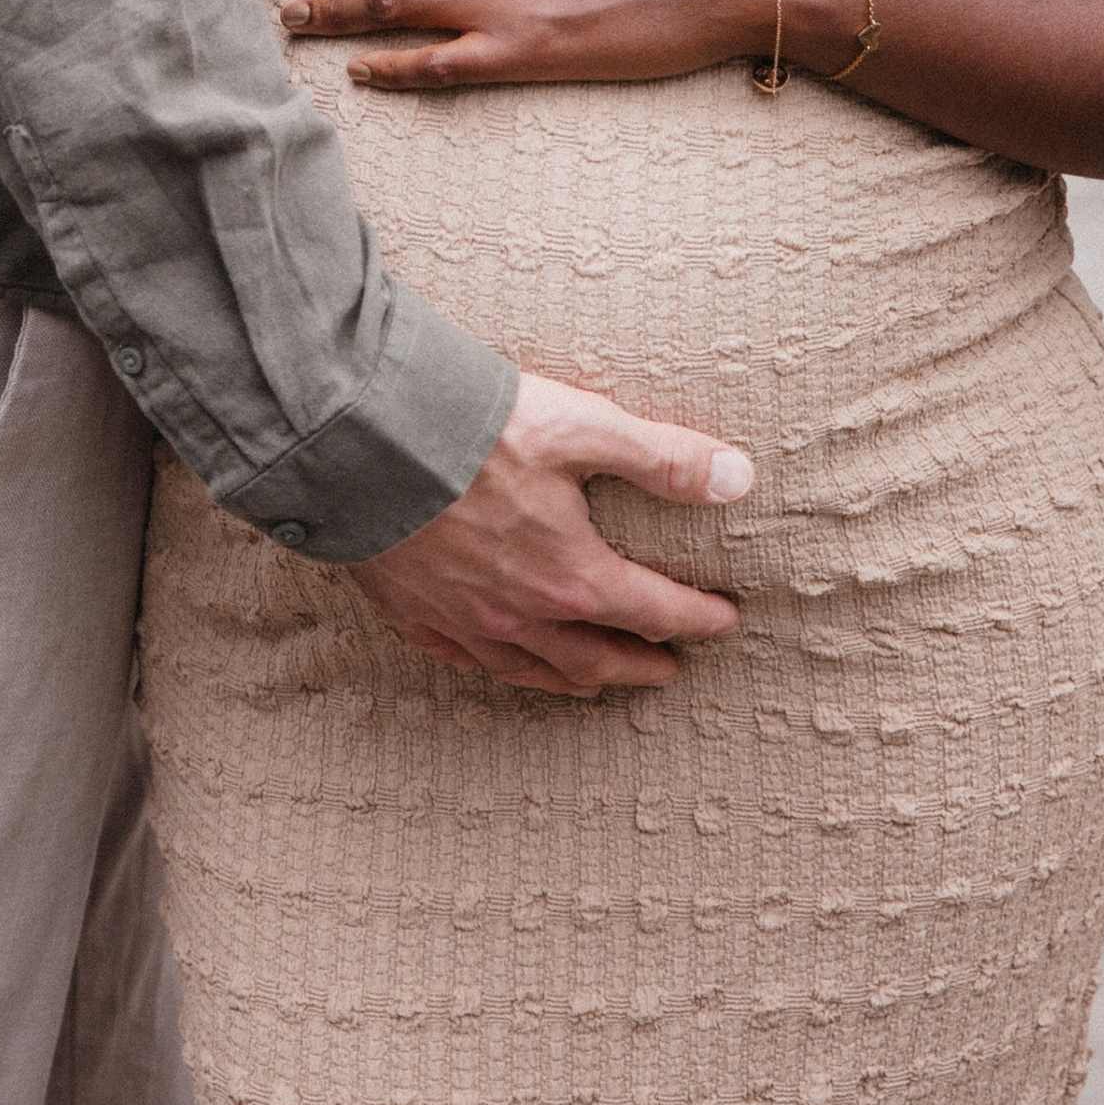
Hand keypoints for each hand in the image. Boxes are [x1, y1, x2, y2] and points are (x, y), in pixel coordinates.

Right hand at [348, 368, 753, 694]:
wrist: (363, 442)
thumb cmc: (476, 428)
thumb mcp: (583, 426)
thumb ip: (662, 456)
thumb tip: (740, 478)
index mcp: (571, 576)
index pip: (653, 610)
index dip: (696, 618)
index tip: (725, 621)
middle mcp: (522, 616)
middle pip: (598, 658)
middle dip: (641, 664)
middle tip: (669, 669)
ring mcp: (465, 624)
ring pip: (535, 672)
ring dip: (578, 677)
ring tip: (599, 678)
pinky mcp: (416, 615)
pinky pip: (470, 663)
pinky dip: (503, 669)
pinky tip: (507, 662)